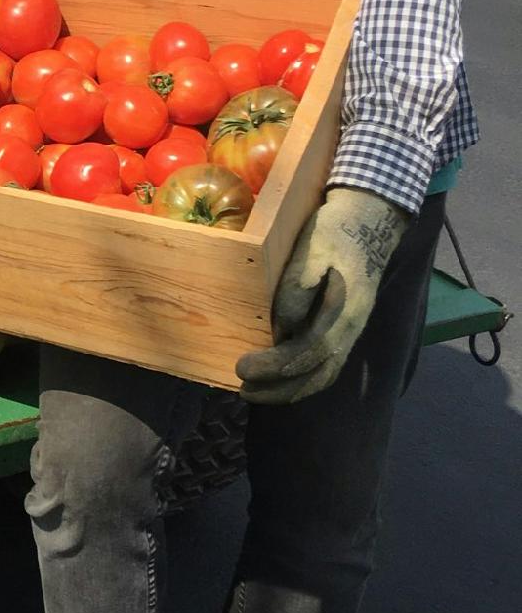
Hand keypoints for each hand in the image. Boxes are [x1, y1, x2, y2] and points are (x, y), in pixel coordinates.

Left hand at [236, 187, 408, 403]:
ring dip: (289, 390)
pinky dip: (302, 379)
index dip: (274, 367)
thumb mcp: (313, 250)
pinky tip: (280, 379)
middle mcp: (350, 329)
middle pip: (316, 374)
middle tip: (242, 389)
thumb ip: (298, 289)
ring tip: (255, 392)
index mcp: (343, 312)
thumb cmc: (334, 232)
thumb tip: (282, 327)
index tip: (242, 369)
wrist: (369, 220)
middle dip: (278, 389)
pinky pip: (326, 365)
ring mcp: (350, 331)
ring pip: (323, 374)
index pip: (308, 353)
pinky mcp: (344, 327)